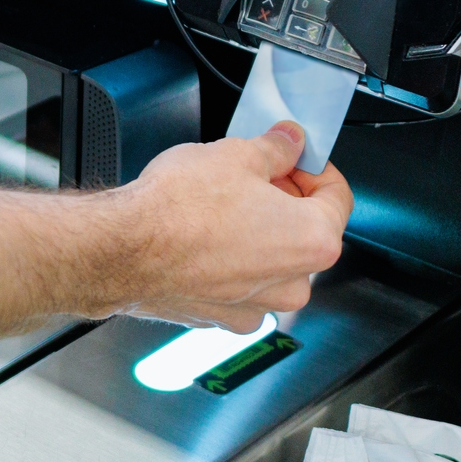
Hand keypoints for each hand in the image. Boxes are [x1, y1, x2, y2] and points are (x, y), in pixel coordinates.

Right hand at [113, 122, 351, 332]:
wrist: (123, 249)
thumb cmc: (177, 211)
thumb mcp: (236, 154)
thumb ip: (275, 149)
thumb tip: (288, 143)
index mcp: (313, 241)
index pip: (338, 197)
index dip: (314, 168)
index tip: (294, 157)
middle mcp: (292, 283)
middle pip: (304, 232)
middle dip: (283, 200)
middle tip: (254, 174)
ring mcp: (256, 307)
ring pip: (270, 261)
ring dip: (256, 233)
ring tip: (222, 204)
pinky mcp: (220, 317)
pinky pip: (238, 284)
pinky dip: (228, 261)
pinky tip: (202, 236)